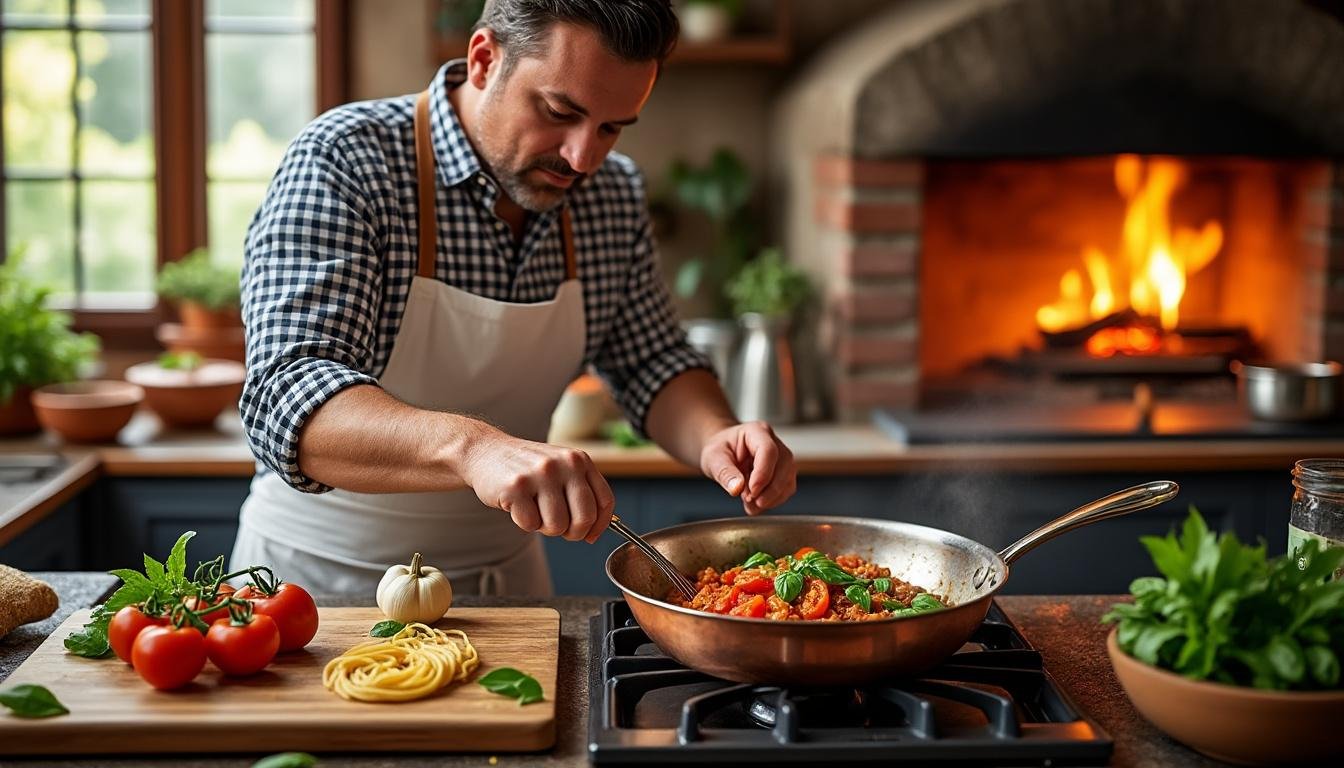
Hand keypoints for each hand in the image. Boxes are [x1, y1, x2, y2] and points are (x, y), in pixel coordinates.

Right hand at [461, 434, 614, 542]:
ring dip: (544, 527)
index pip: (605, 501)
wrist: (486, 451)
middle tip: (557, 526)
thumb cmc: (526, 467)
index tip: (589, 535)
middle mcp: (564, 465)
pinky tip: (518, 505)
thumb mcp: (561, 469)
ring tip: (534, 508)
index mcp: (579, 461)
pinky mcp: (516, 487)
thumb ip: (581, 493)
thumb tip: (592, 532)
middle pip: (585, 518)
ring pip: (557, 526)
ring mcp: (540, 475)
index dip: (600, 525)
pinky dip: (524, 522)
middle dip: (572, 533)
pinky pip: (530, 524)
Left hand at [699, 421, 796, 515]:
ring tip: (749, 503)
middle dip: (768, 489)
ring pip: (788, 479)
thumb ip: (724, 472)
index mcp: (756, 431)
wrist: (725, 452)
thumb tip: (737, 488)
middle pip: (784, 465)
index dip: (763, 473)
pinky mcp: (784, 473)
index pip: (768, 450)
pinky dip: (773, 500)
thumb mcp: (713, 458)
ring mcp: (782, 457)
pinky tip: (756, 503)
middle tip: (749, 501)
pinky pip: (786, 489)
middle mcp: (774, 442)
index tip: (751, 493)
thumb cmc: (720, 450)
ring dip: (771, 497)